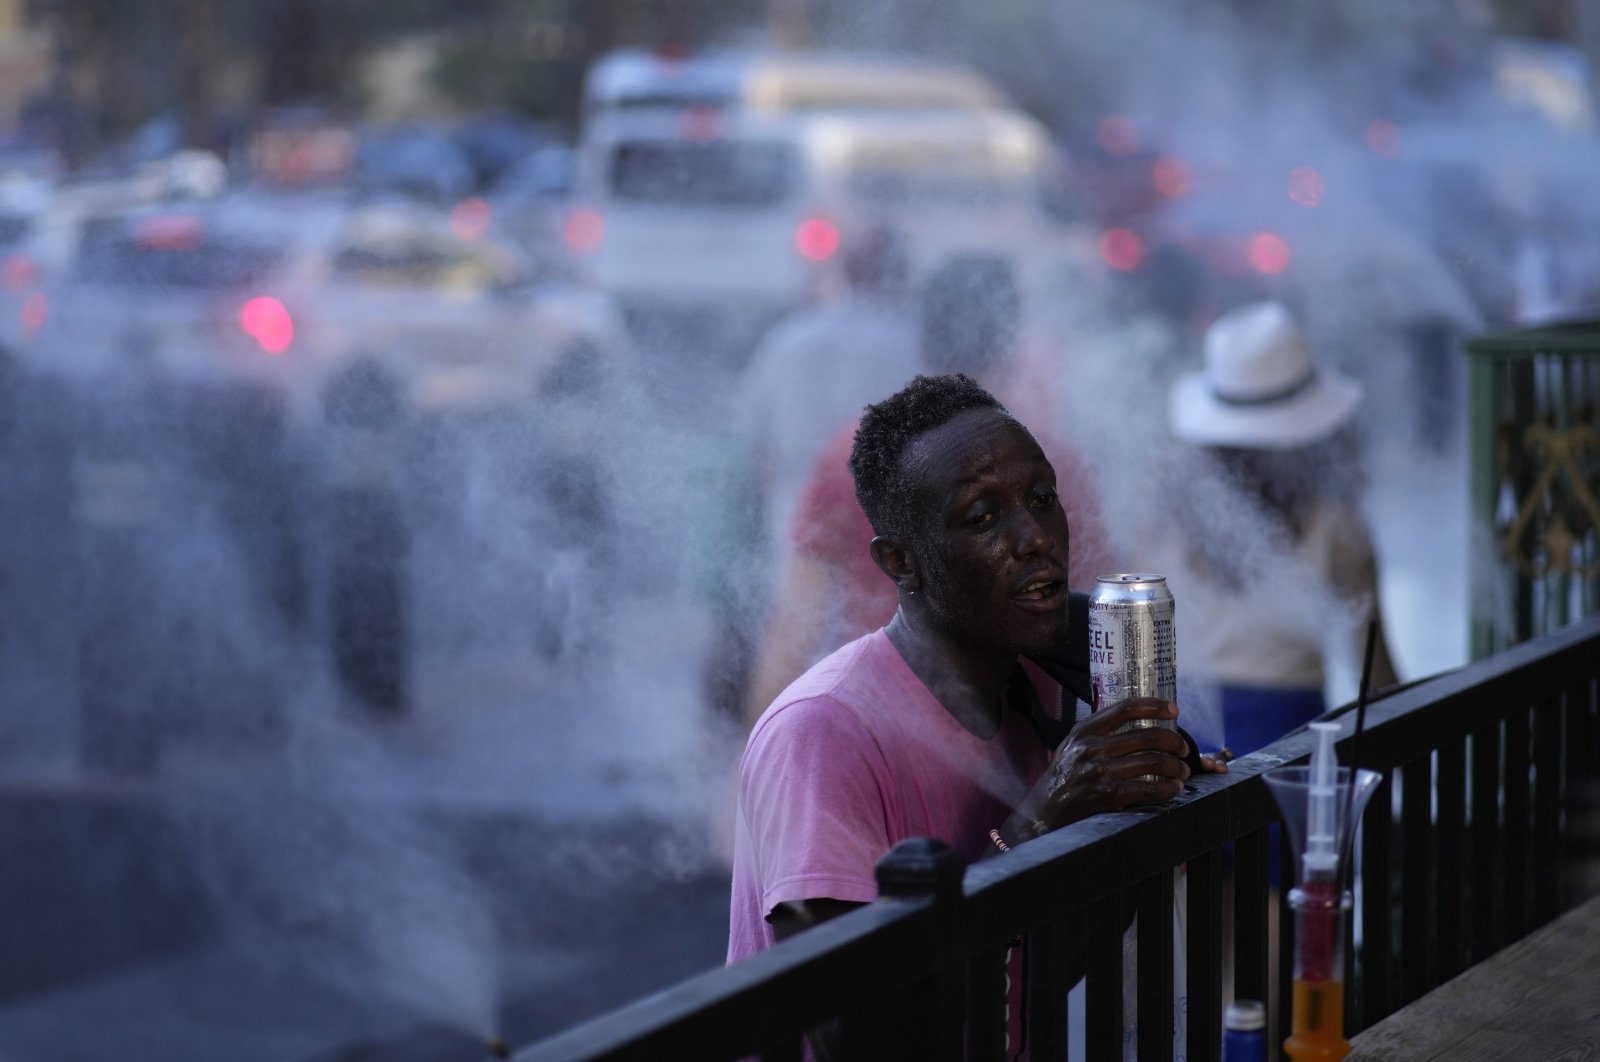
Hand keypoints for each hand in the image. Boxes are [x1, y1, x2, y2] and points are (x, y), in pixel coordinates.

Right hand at [1013, 698, 1197, 835]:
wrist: (1044, 812)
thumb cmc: (1065, 777)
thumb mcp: (1074, 746)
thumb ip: (1100, 733)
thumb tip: (1140, 723)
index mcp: (1085, 730)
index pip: (1125, 708)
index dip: (1154, 706)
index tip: (1174, 710)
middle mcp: (1091, 748)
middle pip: (1146, 736)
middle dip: (1174, 742)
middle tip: (1183, 749)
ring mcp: (1099, 772)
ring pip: (1152, 762)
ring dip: (1175, 767)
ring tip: (1182, 771)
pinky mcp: (1106, 796)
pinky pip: (1147, 789)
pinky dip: (1167, 788)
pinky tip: (1174, 788)